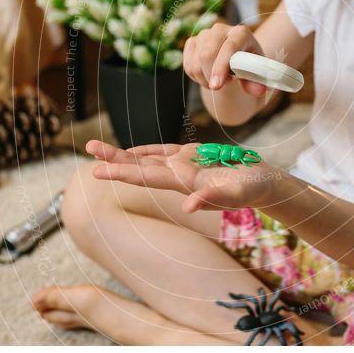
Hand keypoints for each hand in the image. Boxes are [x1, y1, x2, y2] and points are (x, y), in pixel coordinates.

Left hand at [84, 140, 281, 212]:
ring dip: (121, 154)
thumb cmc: (253, 190)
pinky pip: (164, 154)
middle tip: (89, 148)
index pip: (146, 177)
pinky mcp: (194, 157)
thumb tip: (188, 206)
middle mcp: (179, 176)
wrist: (264, 186)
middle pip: (139, 167)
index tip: (97, 171)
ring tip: (96, 146)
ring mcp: (184, 167)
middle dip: (113, 159)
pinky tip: (131, 151)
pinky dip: (146, 151)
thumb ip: (212, 199)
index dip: (122, 173)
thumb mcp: (236, 194)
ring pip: (146, 159)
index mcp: (184, 183)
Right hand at [183, 22, 267, 96]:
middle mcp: (220, 30)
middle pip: (207, 54)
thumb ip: (257, 83)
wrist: (236, 62)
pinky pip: (188, 66)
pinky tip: (208, 75)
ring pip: (196, 63)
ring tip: (218, 80)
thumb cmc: (249, 67)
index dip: (221, 67)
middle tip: (223, 85)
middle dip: (211, 76)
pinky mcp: (192, 42)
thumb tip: (259, 91)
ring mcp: (204, 35)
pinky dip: (196, 77)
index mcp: (241, 33)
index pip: (229, 47)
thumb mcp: (257, 75)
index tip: (217, 86)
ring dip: (205, 80)